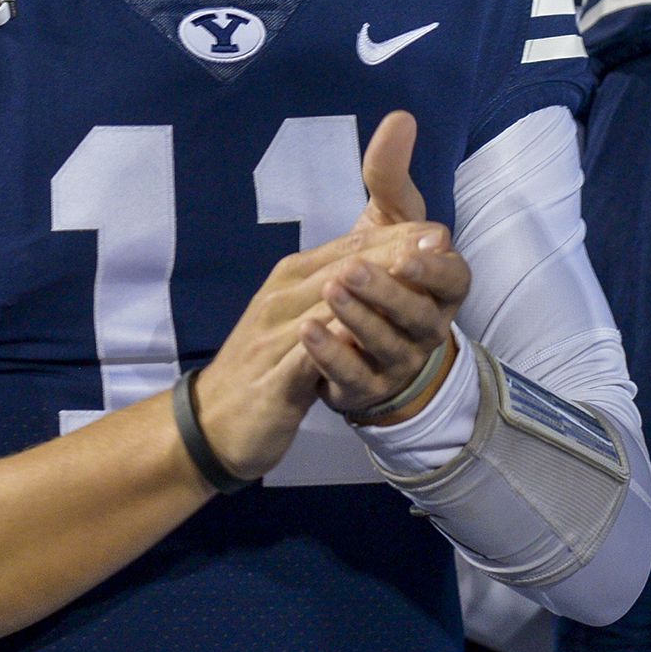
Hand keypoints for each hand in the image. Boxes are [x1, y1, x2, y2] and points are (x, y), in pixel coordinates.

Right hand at [192, 217, 453, 478]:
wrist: (213, 419)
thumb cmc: (262, 364)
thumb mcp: (296, 319)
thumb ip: (332, 291)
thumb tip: (379, 267)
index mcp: (288, 281)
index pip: (346, 250)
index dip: (392, 238)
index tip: (437, 232)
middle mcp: (281, 300)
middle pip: (341, 269)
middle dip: (390, 255)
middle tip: (436, 244)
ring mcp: (274, 338)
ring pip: (326, 306)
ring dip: (369, 292)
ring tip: (412, 279)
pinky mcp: (273, 381)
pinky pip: (306, 358)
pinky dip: (335, 344)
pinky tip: (367, 338)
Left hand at [301, 112, 472, 423]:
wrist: (365, 340)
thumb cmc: (386, 270)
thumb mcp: (389, 221)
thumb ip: (390, 175)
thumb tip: (400, 117)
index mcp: (441, 288)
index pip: (454, 279)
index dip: (433, 268)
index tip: (407, 251)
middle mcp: (428, 327)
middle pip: (417, 315)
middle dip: (387, 292)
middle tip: (352, 269)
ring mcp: (399, 361)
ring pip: (387, 346)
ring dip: (358, 319)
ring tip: (326, 290)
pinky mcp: (366, 387)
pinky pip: (354, 375)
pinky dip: (331, 355)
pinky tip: (306, 331)